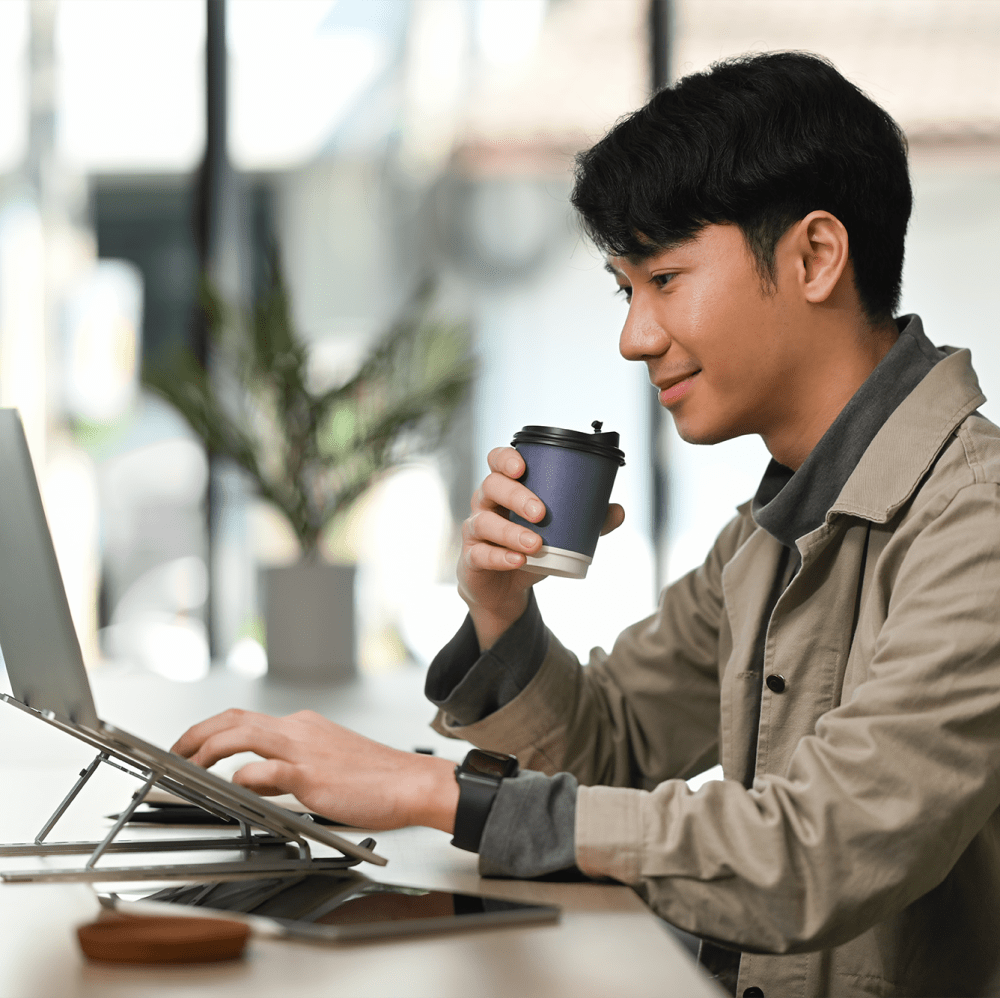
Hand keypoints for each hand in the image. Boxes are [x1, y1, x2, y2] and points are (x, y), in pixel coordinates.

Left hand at [171, 709, 458, 832]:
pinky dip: (243, 775)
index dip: (211, 731)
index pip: (246, 720)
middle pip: (234, 719)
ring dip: (207, 748)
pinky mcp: (310, 776)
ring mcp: (303, 751)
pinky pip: (266, 770)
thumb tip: (250, 780)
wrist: (410, 783)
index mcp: (303, 727)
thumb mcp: (324, 767)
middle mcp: (299, 730)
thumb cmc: (377, 779)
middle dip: (197, 732)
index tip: (192, 746)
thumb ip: (283, 773)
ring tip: (187, 766)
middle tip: (175, 751)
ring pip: (242, 735)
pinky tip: (234, 786)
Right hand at [459, 446, 623, 649]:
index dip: (505, 459)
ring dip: (511, 532)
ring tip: (536, 544)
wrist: (507, 589)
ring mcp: (475, 530)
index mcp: (506, 488)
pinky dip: (500, 557)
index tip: (522, 466)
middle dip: (516, 496)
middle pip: (491, 486)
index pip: (497, 461)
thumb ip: (588, 521)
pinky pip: (480, 554)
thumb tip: (618, 510)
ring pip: (484, 522)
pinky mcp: (472, 557)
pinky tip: (517, 561)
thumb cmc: (532, 549)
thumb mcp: (560, 533)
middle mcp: (486, 503)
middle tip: (541, 512)